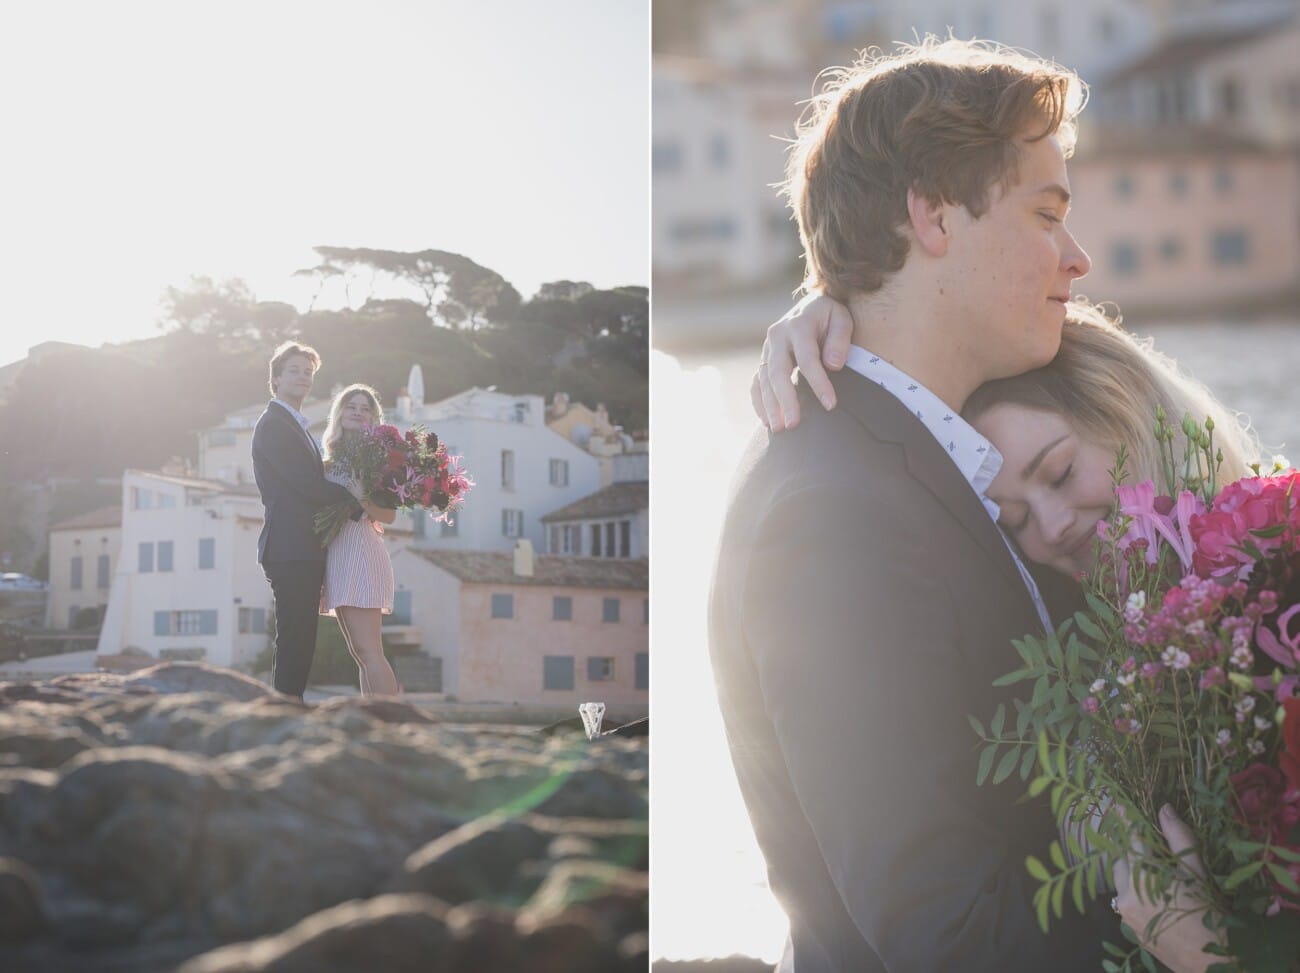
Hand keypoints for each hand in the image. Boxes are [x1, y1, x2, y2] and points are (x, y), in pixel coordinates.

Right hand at [750, 293, 853, 429]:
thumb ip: (840, 338)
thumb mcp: (842, 318)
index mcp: (798, 324)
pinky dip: (759, 402)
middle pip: (778, 371)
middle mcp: (777, 336)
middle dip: (785, 399)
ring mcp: (767, 348)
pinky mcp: (764, 359)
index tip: (830, 405)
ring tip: (778, 429)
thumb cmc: (830, 316)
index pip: (807, 358)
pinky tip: (766, 421)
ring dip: (770, 405)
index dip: (818, 382)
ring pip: (763, 379)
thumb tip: (833, 365)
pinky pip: (756, 382)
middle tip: (793, 424)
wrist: (810, 305)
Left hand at [1112, 804, 1223, 972]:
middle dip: (1129, 848)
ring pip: (1120, 881)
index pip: (1131, 839)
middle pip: (1121, 860)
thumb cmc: (1210, 913)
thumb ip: (1179, 839)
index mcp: (1143, 875)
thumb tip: (1164, 809)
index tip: (1119, 805)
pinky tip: (1150, 892)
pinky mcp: (1130, 928)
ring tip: (1148, 867)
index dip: (1127, 821)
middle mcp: (1127, 892)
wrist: (1213, 963)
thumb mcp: (1198, 872)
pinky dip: (1133, 892)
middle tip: (1140, 840)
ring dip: (1130, 871)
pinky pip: (1124, 902)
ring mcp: (1126, 913)